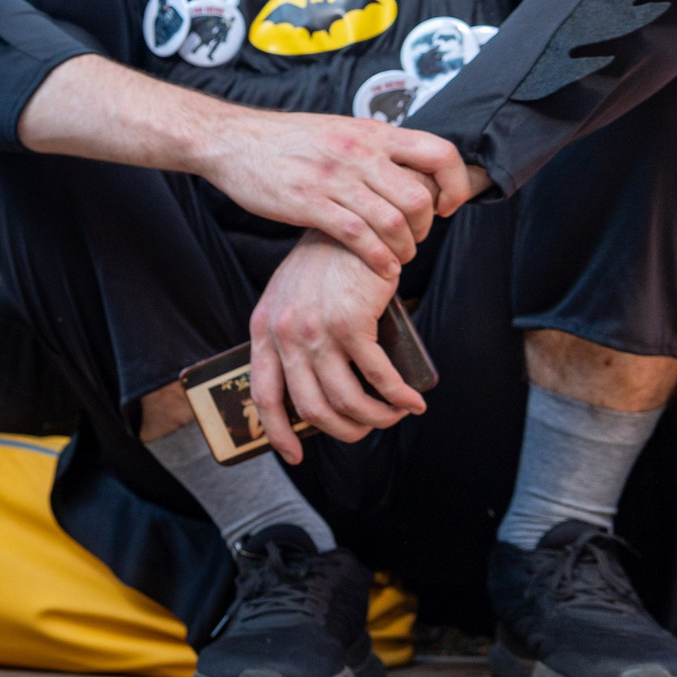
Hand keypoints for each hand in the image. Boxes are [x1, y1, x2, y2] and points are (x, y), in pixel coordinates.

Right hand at [194, 112, 472, 277]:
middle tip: (415, 238)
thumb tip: (405, 168)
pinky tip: (380, 267)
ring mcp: (334, 178)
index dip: (453, 184)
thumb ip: (371, 147)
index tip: (446, 205)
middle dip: (425, 227)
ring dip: (404, 248)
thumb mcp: (338, 129)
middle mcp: (359, 153)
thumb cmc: (284, 140)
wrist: (232, 140)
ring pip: (392, 221)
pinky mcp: (309, 203)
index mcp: (371, 133)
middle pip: (419, 196)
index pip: (439, 153)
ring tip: (398, 258)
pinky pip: (358, 237)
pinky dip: (377, 257)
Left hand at [248, 232, 426, 463]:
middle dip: (345, 430)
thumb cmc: (328, 264)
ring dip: (376, 417)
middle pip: (311, 408)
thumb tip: (311, 386)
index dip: (278, 432)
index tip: (295, 456)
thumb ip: (291, 336)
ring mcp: (316, 330)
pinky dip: (398, 397)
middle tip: (369, 429)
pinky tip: (412, 402)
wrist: (353, 221)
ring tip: (396, 413)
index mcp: (264, 331)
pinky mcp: (352, 322)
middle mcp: (284, 334)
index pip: (264, 395)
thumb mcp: (294, 299)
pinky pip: (378, 377)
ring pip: (346, 400)